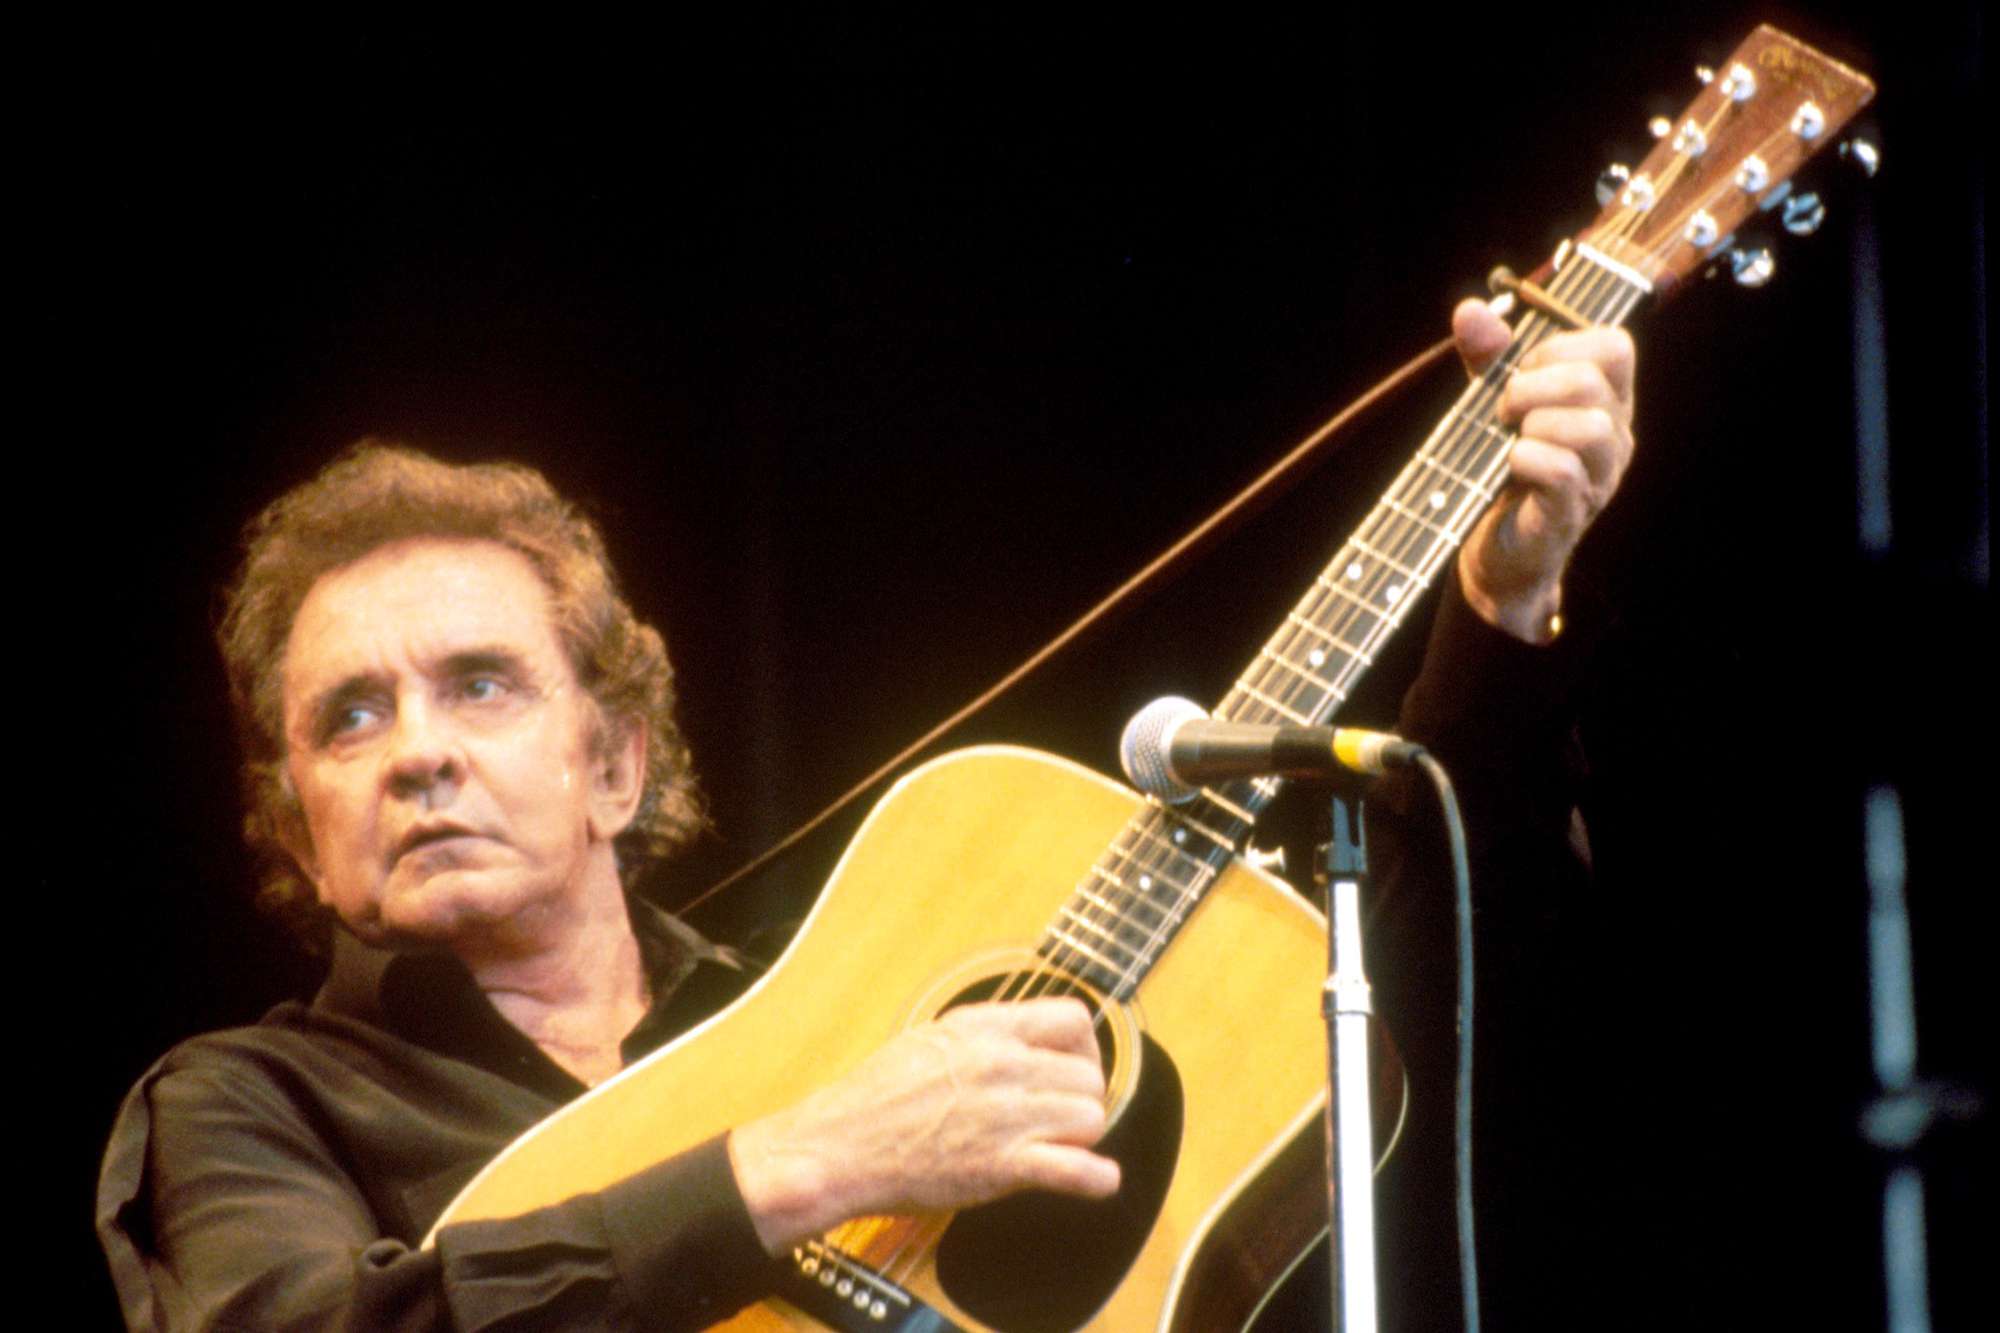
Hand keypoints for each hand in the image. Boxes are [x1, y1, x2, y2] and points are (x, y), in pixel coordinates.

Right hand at [728, 997, 1118, 1252]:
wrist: (840, 1147)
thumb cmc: (876, 1097)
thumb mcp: (932, 1038)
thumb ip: (986, 1035)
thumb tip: (1026, 1039)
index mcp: (986, 1028)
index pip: (1075, 1018)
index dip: (1085, 1047)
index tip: (1073, 1067)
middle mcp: (1003, 1064)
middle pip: (1090, 1076)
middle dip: (1080, 1100)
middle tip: (1059, 1119)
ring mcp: (1007, 1115)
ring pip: (1092, 1118)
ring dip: (1081, 1137)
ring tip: (1057, 1147)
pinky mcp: (1005, 1166)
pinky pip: (1080, 1170)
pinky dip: (1096, 1178)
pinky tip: (1095, 1179)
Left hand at [1450, 297, 1635, 641]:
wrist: (1498, 548)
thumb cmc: (1504, 467)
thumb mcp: (1495, 401)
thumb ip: (1489, 355)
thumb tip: (1472, 308)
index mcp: (1607, 400)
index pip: (1615, 345)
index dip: (1560, 344)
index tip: (1520, 369)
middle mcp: (1615, 436)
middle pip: (1593, 380)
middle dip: (1533, 383)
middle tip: (1503, 408)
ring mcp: (1600, 477)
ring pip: (1593, 425)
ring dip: (1534, 420)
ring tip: (1509, 436)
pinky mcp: (1572, 512)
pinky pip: (1563, 469)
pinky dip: (1526, 457)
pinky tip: (1509, 463)